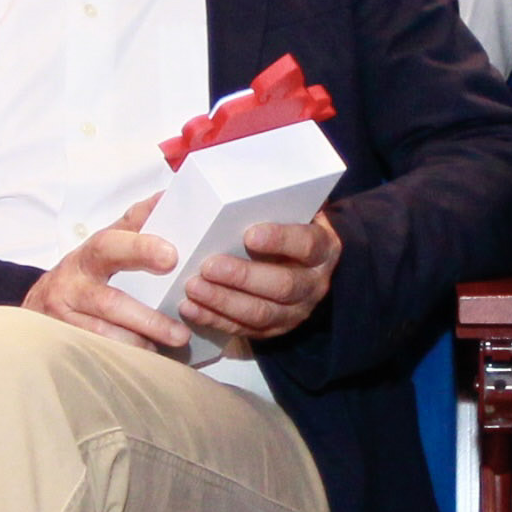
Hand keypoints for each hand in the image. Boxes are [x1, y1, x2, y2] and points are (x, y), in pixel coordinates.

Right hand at [19, 195, 195, 353]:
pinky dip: (123, 358)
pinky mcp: (62, 342)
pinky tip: (147, 361)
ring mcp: (64, 318)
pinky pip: (95, 353)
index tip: (171, 256)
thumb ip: (136, 222)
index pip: (111, 245)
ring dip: (139, 343)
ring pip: (103, 335)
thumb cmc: (87, 270)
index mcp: (88, 256)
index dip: (140, 248)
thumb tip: (167, 195)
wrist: (41, 301)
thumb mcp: (107, 242)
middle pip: (109, 303)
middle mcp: (72, 286)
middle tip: (180, 331)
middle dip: (147, 319)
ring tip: (171, 348)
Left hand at [182, 212, 342, 342]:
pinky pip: (242, 330)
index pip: (306, 245)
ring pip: (260, 313)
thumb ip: (268, 201)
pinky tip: (189, 307)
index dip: (280, 240)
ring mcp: (294, 311)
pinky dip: (213, 319)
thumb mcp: (290, 210)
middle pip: (282, 285)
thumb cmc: (286, 226)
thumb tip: (222, 182)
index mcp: (322, 248)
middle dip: (242, 276)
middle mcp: (313, 283)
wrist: (306, 263)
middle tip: (208, 265)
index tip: (249, 234)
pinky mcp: (273, 330)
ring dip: (223, 301)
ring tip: (192, 287)